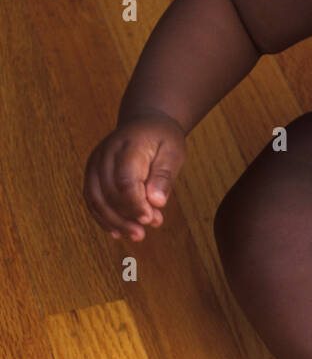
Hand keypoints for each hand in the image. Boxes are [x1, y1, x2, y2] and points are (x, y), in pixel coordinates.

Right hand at [83, 114, 185, 241]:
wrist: (145, 122)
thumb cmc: (162, 138)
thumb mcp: (173, 153)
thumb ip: (163, 176)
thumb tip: (156, 202)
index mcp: (129, 145)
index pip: (126, 179)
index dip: (135, 204)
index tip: (149, 220)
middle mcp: (106, 153)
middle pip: (109, 192)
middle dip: (126, 216)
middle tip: (144, 233)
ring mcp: (95, 162)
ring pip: (96, 198)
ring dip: (114, 221)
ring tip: (135, 235)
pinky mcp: (91, 172)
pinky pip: (92, 199)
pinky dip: (103, 217)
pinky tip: (118, 232)